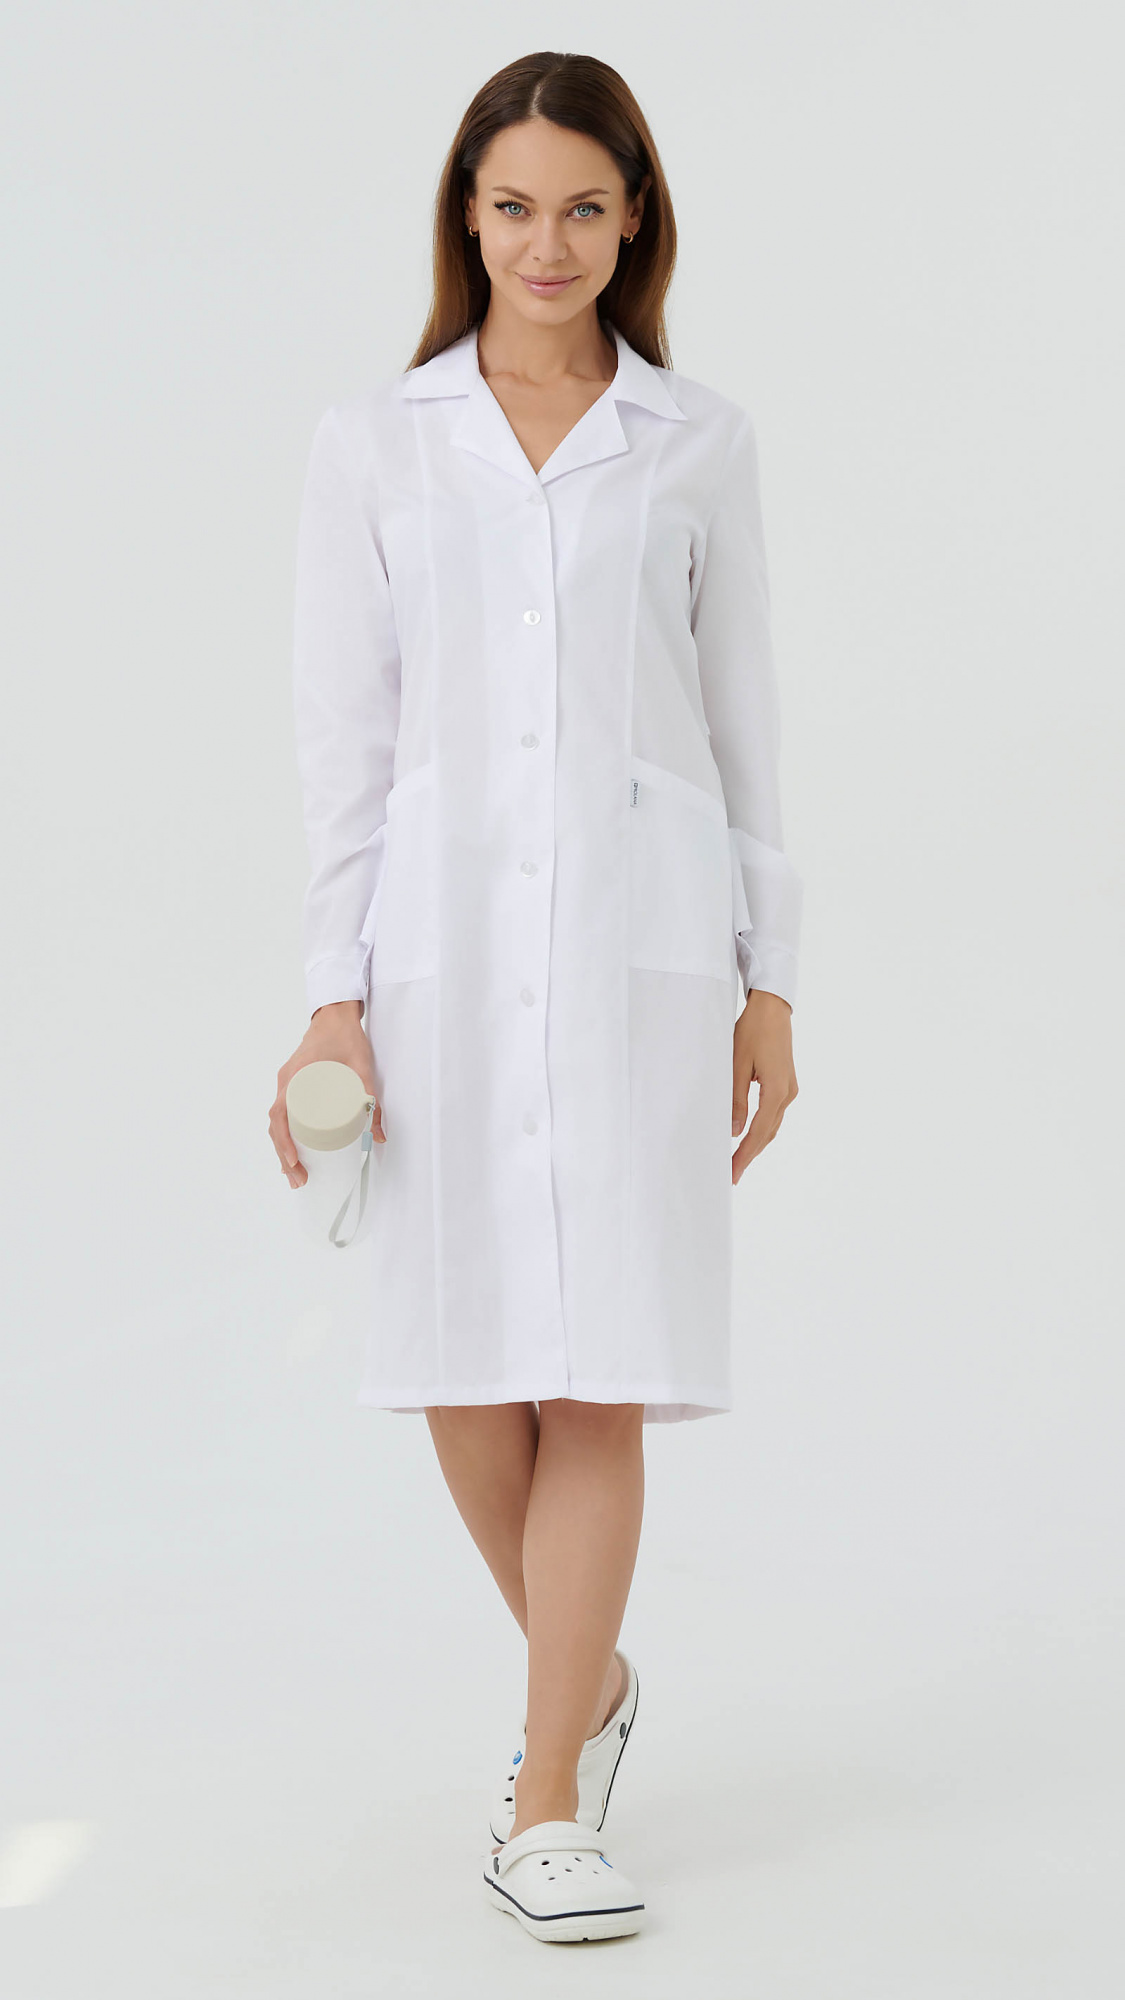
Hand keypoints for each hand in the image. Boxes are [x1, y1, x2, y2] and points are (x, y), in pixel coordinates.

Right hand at [269, 1000, 384, 1189]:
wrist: (335, 1014)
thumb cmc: (346, 1037)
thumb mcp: (362, 1068)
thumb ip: (372, 1101)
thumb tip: (378, 1136)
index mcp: (295, 1077)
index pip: (279, 1115)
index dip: (283, 1141)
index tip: (293, 1161)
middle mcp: (286, 1081)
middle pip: (275, 1125)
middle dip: (283, 1156)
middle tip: (298, 1179)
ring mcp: (287, 1082)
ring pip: (277, 1121)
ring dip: (282, 1148)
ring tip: (294, 1173)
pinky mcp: (293, 1083)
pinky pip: (282, 1112)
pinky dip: (284, 1133)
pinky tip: (292, 1150)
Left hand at [731, 989, 797, 1184]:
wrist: (772, 1008)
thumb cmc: (752, 1031)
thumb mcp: (736, 1064)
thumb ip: (736, 1099)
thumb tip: (734, 1131)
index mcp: (777, 1090)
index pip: (758, 1131)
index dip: (744, 1154)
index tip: (733, 1172)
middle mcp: (787, 1093)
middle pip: (768, 1133)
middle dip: (750, 1155)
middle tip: (732, 1174)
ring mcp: (790, 1088)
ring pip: (772, 1125)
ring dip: (756, 1143)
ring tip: (738, 1160)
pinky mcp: (786, 1083)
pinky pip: (774, 1113)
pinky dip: (762, 1128)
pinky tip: (749, 1135)